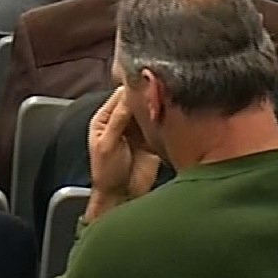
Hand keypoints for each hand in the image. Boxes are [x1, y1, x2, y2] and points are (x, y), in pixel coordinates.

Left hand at [85, 86, 158, 221]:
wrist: (120, 196)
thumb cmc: (106, 173)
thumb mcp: (108, 145)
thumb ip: (118, 120)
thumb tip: (127, 95)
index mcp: (106, 118)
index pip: (119, 96)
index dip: (131, 88)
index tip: (145, 81)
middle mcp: (122, 121)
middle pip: (136, 100)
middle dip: (147, 96)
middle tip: (159, 90)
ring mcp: (138, 130)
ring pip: (149, 110)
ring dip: (157, 107)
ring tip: (167, 101)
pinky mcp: (152, 139)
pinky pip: (160, 124)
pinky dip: (166, 120)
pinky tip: (171, 117)